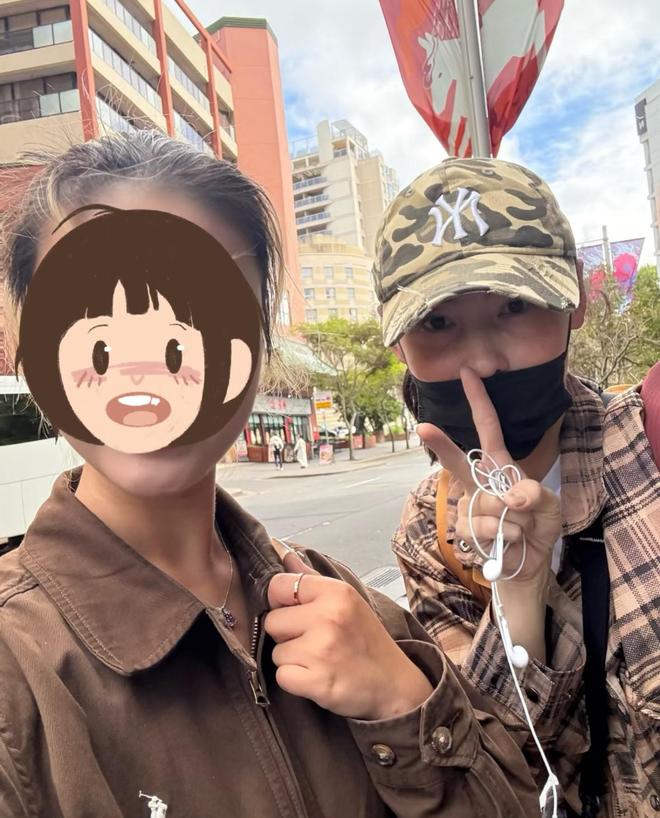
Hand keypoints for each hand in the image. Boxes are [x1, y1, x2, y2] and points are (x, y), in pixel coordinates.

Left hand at [265, 551, 432, 719]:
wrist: (394, 684)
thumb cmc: (366, 639)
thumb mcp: (346, 600)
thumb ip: (310, 577)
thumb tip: (280, 550)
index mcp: (336, 592)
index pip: (277, 585)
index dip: (280, 602)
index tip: (297, 613)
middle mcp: (328, 616)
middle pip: (272, 621)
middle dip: (286, 634)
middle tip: (313, 641)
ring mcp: (322, 650)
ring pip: (276, 652)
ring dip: (292, 659)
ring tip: (320, 660)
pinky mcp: (317, 681)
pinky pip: (282, 677)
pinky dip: (295, 681)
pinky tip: (317, 677)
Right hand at [417, 367, 560, 585]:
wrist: (529, 563)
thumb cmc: (537, 525)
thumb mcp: (548, 506)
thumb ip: (534, 495)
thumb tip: (510, 496)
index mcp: (498, 464)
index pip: (487, 427)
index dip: (479, 399)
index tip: (468, 372)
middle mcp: (478, 482)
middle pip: (456, 461)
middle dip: (442, 445)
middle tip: (424, 427)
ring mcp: (469, 506)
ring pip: (489, 505)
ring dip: (516, 520)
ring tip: (521, 528)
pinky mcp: (465, 531)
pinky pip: (487, 529)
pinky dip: (509, 536)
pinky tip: (511, 541)